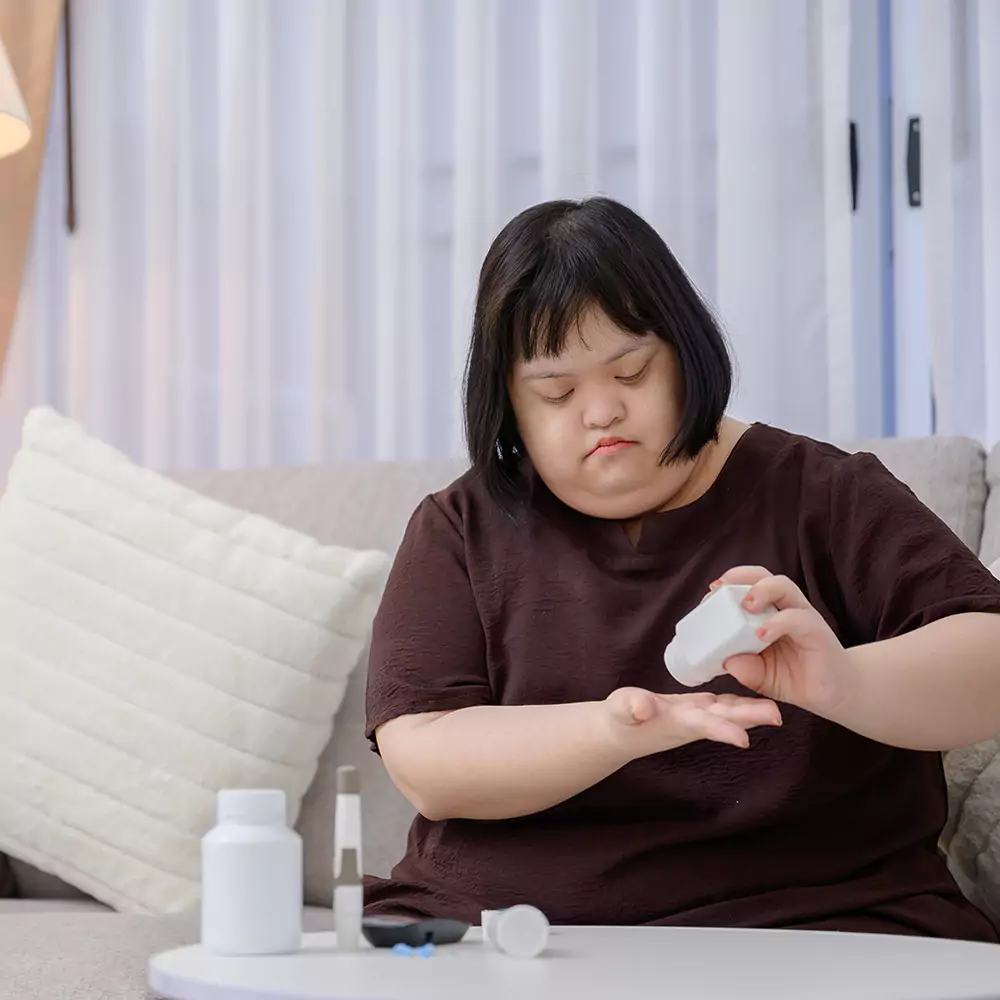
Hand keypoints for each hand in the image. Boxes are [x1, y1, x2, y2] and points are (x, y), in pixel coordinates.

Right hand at [602, 686, 781, 759]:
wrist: (621, 731)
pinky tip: (755, 695)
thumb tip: (640, 708)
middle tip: (777, 716)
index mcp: (676, 723)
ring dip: (752, 711)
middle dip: (750, 718)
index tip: (743, 740)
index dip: (723, 730)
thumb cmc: (620, 720)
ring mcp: (697, 716)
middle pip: (726, 719)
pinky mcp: (696, 709)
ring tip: (775, 710)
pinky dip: (739, 701)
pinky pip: (723, 704)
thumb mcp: (620, 711)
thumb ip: (630, 707)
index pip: (703, 726)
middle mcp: (692, 722)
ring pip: (729, 712)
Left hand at [711, 566, 857, 714]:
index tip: (709, 593)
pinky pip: (797, 618)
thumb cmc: (792, 677)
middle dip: (740, 576)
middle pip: (764, 576)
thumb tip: (728, 662)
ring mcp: (803, 616)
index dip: (729, 583)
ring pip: (784, 586)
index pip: (748, 584)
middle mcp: (785, 607)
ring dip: (761, 591)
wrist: (832, 694)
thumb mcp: (760, 676)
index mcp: (768, 612)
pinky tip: (761, 634)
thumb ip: (744, 668)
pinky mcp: (817, 632)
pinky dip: (777, 623)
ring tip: (745, 606)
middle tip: (720, 590)